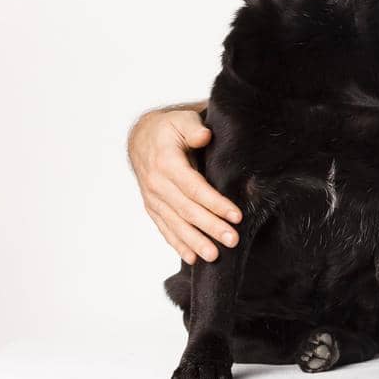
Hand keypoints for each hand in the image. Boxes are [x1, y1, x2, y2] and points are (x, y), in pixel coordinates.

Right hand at [127, 104, 241, 262]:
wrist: (142, 137)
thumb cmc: (169, 128)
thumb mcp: (182, 120)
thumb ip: (193, 128)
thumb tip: (205, 136)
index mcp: (166, 163)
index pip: (194, 188)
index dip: (215, 203)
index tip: (236, 216)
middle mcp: (157, 184)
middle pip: (187, 210)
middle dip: (210, 227)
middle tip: (232, 240)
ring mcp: (153, 198)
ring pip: (175, 224)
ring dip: (195, 242)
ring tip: (214, 256)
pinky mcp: (153, 207)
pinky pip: (165, 228)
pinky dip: (178, 244)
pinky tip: (193, 258)